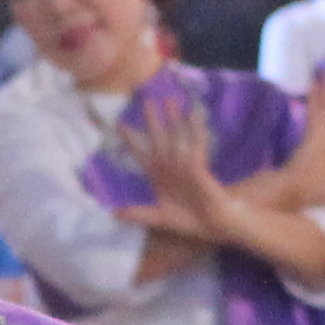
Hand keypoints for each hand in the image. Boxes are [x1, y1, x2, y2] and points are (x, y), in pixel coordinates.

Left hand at [117, 99, 245, 246]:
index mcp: (158, 175)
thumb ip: (138, 213)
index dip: (131, 140)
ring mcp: (185, 164)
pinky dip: (196, 131)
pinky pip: (198, 146)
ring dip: (174, 119)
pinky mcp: (200, 167)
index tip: (119, 125)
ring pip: (178, 137)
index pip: (141, 153)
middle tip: (146, 101)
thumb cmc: (187, 220)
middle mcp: (170, 166)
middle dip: (153, 121)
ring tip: (171, 99)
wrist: (210, 226)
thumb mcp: (158, 217)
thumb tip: (114, 213)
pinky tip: (194, 115)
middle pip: (159, 138)